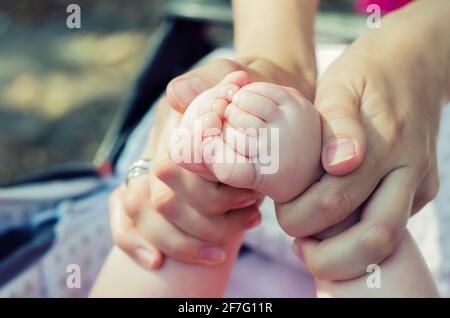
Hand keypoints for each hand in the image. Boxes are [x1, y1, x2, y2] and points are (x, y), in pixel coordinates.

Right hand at [111, 56, 315, 269]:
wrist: (257, 100)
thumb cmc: (252, 92)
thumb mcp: (240, 78)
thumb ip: (214, 81)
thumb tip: (177, 93)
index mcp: (172, 124)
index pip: (172, 170)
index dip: (211, 193)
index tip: (252, 200)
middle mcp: (156, 149)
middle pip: (161, 202)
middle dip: (209, 220)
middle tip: (253, 216)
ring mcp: (150, 171)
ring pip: (146, 217)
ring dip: (192, 238)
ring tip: (244, 229)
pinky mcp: (155, 192)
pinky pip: (127, 223)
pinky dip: (143, 245)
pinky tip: (177, 260)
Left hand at [276, 0, 449, 279]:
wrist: (416, 63)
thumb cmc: (367, 71)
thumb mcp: (341, 83)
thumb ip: (336, 122)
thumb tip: (339, 164)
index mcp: (383, 142)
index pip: (336, 201)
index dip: (301, 217)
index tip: (281, 212)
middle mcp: (409, 169)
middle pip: (373, 239)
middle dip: (326, 254)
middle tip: (297, 240)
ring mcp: (421, 183)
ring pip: (387, 241)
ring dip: (345, 253)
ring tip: (312, 239)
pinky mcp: (424, 190)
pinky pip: (391, 226)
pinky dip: (359, 235)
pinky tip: (335, 220)